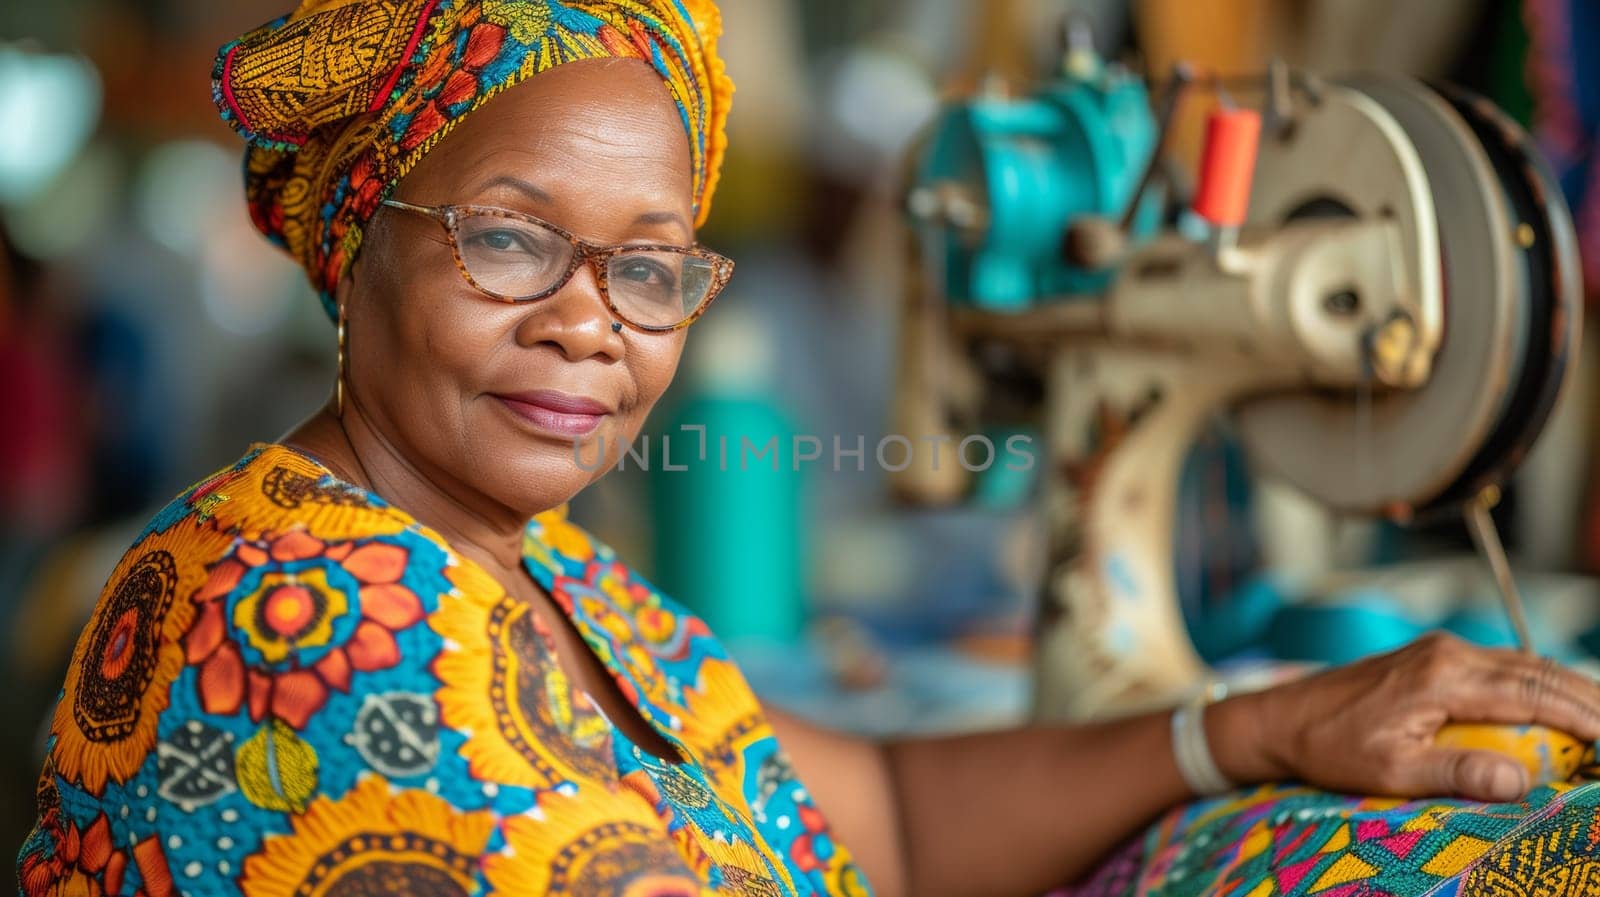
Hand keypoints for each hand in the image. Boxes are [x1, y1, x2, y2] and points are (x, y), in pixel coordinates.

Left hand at [1209, 632, 1599, 801]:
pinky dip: (1537, 686)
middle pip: (1539, 671)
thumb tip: (1522, 779)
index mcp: (1442, 677)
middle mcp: (1448, 654)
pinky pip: (1501, 667)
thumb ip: (1458, 771)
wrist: (1282, 717)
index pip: (1535, 693)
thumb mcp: (1392, 769)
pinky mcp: (1432, 658)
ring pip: (1524, 665)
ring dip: (1567, 690)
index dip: (1585, 718)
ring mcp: (1440, 651)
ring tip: (1599, 723)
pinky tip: (1554, 708)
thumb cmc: (1331, 747)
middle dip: (1588, 701)